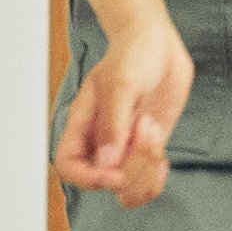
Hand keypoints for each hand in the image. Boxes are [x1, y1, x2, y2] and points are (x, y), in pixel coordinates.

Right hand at [56, 15, 194, 205]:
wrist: (158, 44)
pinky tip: (162, 158)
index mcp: (82, 126)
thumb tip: (107, 163)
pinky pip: (147, 178)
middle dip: (129, 171)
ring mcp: (125, 146)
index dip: (88, 179)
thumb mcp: (121, 85)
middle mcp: (101, 141)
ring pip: (126, 187)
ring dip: (145, 174)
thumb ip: (113, 124)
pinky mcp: (148, 146)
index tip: (116, 175)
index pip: (69, 166)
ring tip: (153, 134)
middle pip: (102, 182)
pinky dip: (156, 177)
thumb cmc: (131, 56)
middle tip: (146, 135)